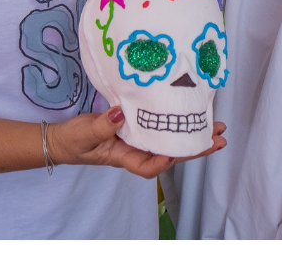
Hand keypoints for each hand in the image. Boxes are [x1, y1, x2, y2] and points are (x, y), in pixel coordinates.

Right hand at [47, 107, 226, 178]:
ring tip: (215, 129)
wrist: (62, 139)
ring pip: (169, 142)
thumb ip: (101, 126)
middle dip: (195, 149)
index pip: (148, 166)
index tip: (176, 154)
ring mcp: (137, 140)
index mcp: (123, 156)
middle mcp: (135, 150)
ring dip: (192, 136)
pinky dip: (176, 124)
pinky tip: (190, 116)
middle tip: (218, 139)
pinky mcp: (136, 127)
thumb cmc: (73, 141)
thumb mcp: (84, 134)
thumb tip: (120, 114)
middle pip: (170, 155)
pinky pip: (160, 129)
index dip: (164, 162)